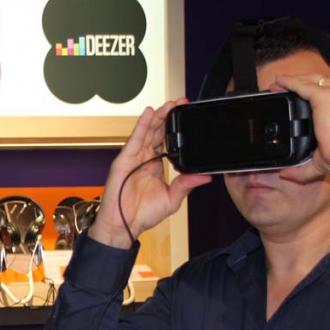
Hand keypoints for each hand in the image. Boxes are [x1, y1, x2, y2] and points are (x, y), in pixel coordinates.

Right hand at [89, 101, 211, 248]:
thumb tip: (205, 177)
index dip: (175, 129)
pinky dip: (142, 125)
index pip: (165, 142)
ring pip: (147, 131)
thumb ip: (186, 185)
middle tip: (181, 103)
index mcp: (155, 166)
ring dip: (158, 117)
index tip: (186, 117)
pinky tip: (149, 113)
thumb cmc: (142, 215)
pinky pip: (134, 139)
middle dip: (168, 117)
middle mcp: (144, 159)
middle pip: (156, 132)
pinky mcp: (124, 160)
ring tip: (169, 104)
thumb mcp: (172, 199)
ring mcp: (133, 158)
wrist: (124, 226)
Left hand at [273, 73, 329, 181]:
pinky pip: (304, 86)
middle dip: (303, 81)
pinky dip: (290, 83)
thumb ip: (303, 166)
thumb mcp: (323, 159)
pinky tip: (279, 82)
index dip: (314, 90)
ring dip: (295, 80)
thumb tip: (286, 173)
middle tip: (283, 86)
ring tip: (278, 83)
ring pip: (314, 80)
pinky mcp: (328, 96)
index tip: (300, 95)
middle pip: (324, 81)